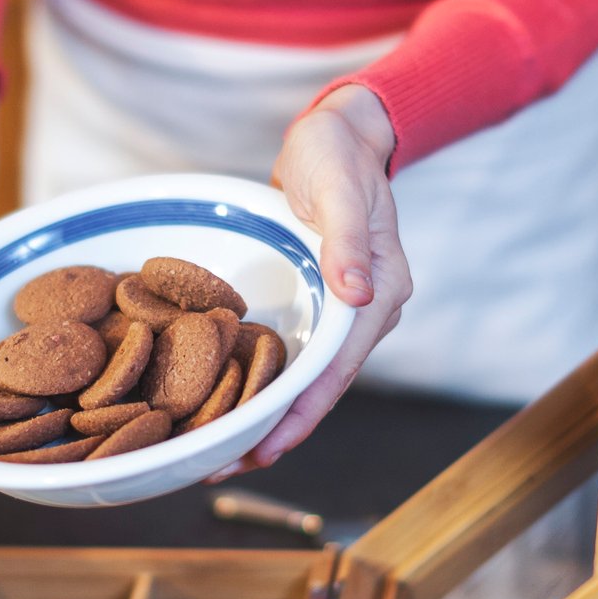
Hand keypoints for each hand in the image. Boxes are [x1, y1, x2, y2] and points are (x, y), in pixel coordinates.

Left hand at [221, 83, 408, 475]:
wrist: (343, 132)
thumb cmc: (339, 154)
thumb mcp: (340, 189)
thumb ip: (346, 242)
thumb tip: (357, 296)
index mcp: (380, 293)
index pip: (336, 371)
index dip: (300, 416)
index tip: (263, 451)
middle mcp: (364, 314)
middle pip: (319, 388)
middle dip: (275, 431)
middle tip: (219, 466)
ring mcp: (341, 311)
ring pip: (304, 378)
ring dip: (266, 414)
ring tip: (218, 449)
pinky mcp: (318, 302)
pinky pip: (291, 354)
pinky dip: (263, 380)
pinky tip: (228, 398)